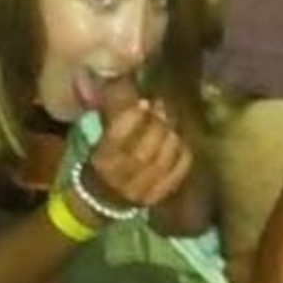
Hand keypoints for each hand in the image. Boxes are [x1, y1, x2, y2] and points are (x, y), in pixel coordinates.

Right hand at [88, 78, 193, 209]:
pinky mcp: (156, 197)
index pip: (117, 139)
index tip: (144, 102)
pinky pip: (176, 175)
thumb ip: (114, 116)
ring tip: (172, 121)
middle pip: (144, 152)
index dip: (132, 119)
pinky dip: (182, 155)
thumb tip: (126, 81)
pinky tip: (181, 140)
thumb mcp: (100, 140)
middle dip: (157, 126)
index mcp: (102, 160)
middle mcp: (120, 178)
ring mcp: (140, 190)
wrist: (99, 201)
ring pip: (162, 163)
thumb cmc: (100, 162)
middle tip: (163, 107)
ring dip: (172, 138)